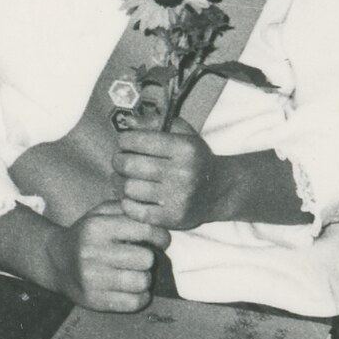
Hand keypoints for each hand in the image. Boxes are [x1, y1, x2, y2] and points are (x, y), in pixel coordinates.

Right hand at [68, 202, 161, 315]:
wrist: (56, 262)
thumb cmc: (87, 235)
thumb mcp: (100, 213)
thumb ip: (127, 208)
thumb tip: (156, 217)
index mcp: (96, 227)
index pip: (145, 230)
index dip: (160, 236)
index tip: (159, 241)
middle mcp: (92, 252)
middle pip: (146, 259)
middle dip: (147, 258)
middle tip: (138, 258)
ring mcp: (92, 279)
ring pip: (142, 282)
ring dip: (144, 278)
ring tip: (133, 273)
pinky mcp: (95, 300)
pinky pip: (135, 302)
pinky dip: (139, 297)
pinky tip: (130, 289)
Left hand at [107, 120, 203, 234]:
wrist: (220, 190)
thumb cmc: (194, 158)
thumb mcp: (182, 133)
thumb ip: (154, 122)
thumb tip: (128, 120)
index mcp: (184, 148)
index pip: (136, 140)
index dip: (124, 140)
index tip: (126, 144)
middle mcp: (183, 172)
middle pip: (128, 165)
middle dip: (118, 161)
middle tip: (121, 162)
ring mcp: (179, 198)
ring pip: (129, 188)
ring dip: (122, 183)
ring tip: (128, 179)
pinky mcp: (174, 218)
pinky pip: (135, 211)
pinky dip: (129, 204)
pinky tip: (134, 197)